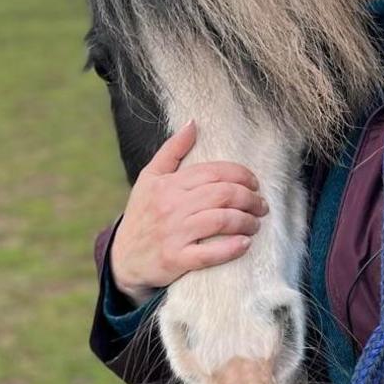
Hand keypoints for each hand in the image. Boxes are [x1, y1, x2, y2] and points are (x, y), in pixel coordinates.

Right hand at [110, 120, 267, 304]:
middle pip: (223, 194)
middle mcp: (171, 206)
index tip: (255, 183)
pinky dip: (231, 248)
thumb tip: (192, 124)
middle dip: (250, 198)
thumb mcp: (150, 178)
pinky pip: (209, 253)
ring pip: (221, 220)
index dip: (241, 175)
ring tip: (255, 224)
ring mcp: (173, 234)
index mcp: (168, 184)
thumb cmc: (142, 215)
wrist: (122, 259)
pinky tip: (244, 244)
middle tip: (261, 205)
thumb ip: (172, 150)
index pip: (214, 172)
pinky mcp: (175, 260)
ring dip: (246, 221)